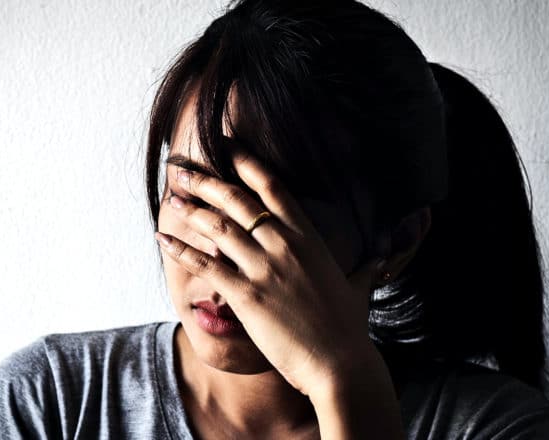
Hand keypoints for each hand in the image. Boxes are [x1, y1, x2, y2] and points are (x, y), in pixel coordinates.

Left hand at [154, 146, 386, 396]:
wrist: (341, 365)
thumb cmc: (349, 328)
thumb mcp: (362, 285)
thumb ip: (368, 264)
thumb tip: (385, 255)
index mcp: (309, 237)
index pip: (273, 187)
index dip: (246, 162)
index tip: (226, 145)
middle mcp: (284, 245)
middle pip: (238, 200)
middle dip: (207, 181)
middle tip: (182, 169)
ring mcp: (264, 269)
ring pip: (218, 227)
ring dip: (191, 209)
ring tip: (172, 198)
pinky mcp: (246, 295)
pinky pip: (205, 265)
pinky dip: (181, 250)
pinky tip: (162, 238)